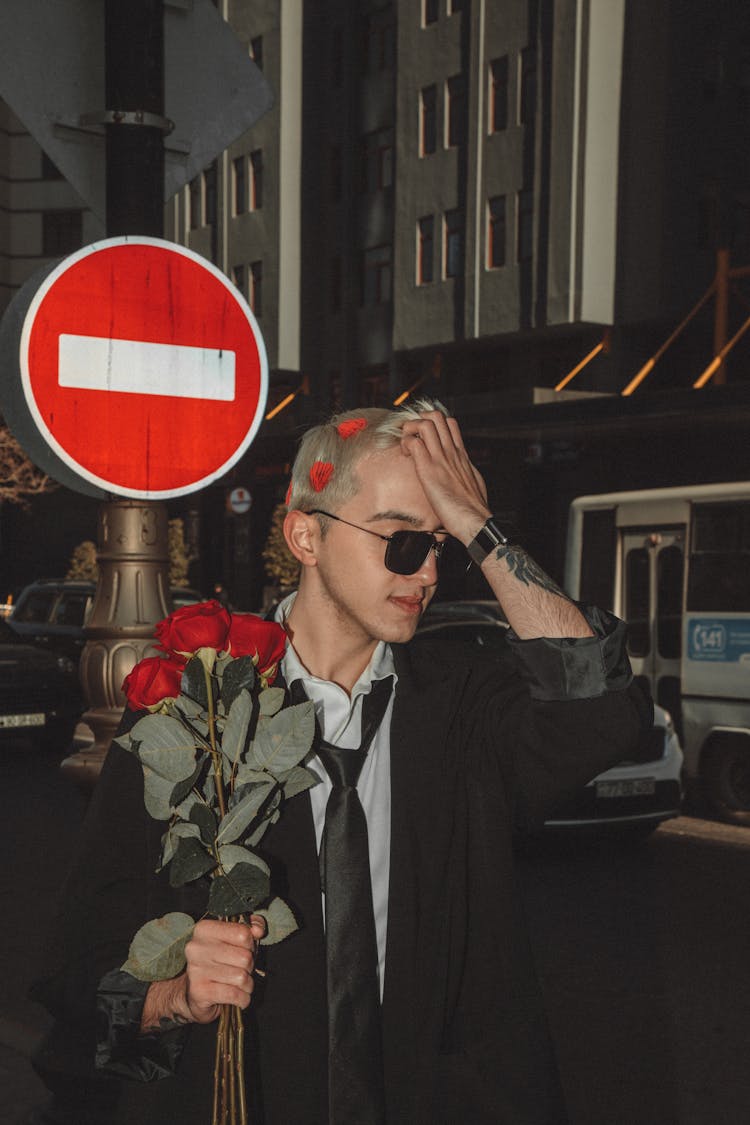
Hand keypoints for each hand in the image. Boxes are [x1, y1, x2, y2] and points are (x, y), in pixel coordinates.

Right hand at [140, 915, 265, 1031]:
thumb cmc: (219, 962)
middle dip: (249, 967)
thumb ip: (250, 928)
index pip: (243, 933)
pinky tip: (238, 997)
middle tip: (241, 969)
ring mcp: (195, 970)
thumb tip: (258, 930)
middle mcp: (196, 948)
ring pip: (241, 977)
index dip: (250, 944)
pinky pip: (234, 995)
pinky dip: (242, 998)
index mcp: (204, 929)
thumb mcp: (234, 940)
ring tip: (239, 983)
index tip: (244, 949)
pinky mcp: (199, 992)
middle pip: (245, 957)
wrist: (195, 993)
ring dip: (247, 984)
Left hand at [400, 410, 489, 541]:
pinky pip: (414, 443)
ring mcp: (441, 458)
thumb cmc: (473, 509)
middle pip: (437, 416)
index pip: (449, 423)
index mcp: (461, 455)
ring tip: (406, 443)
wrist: (475, 521)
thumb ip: (465, 473)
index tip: (422, 434)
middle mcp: (452, 452)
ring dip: (410, 428)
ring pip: (425, 423)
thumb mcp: (473, 483)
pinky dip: (405, 443)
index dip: (433, 422)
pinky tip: (405, 455)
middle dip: (418, 419)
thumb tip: (462, 474)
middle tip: (411, 435)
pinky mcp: (429, 470)